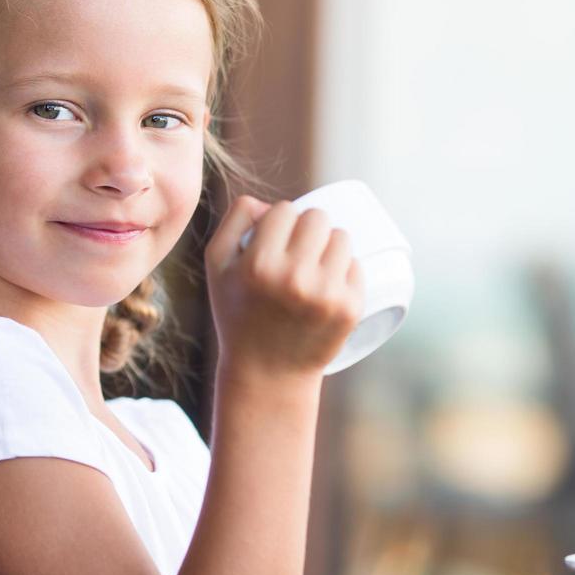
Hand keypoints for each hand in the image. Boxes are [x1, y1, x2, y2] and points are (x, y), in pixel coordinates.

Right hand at [204, 195, 362, 377]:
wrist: (267, 372)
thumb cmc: (239, 313)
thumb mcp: (217, 267)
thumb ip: (233, 221)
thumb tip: (266, 201)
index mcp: (259, 265)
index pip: (283, 210)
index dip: (279, 221)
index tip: (274, 239)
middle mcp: (295, 278)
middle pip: (318, 218)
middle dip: (308, 228)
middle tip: (298, 250)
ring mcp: (327, 295)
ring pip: (343, 237)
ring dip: (330, 245)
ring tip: (315, 265)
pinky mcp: (350, 309)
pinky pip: (357, 266)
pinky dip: (345, 270)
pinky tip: (329, 284)